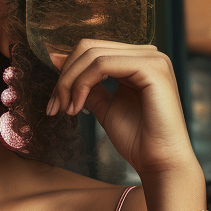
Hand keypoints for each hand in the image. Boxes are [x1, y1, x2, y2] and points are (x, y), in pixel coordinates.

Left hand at [46, 40, 196, 178]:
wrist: (158, 161)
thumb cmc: (136, 139)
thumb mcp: (103, 106)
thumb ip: (86, 85)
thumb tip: (58, 61)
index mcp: (136, 60)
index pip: (92, 50)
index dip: (66, 72)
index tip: (52, 101)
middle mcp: (146, 54)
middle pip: (89, 49)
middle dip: (64, 78)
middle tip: (53, 107)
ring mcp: (151, 58)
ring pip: (93, 56)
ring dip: (70, 83)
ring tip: (64, 110)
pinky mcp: (152, 68)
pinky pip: (103, 65)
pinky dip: (82, 85)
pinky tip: (77, 108)